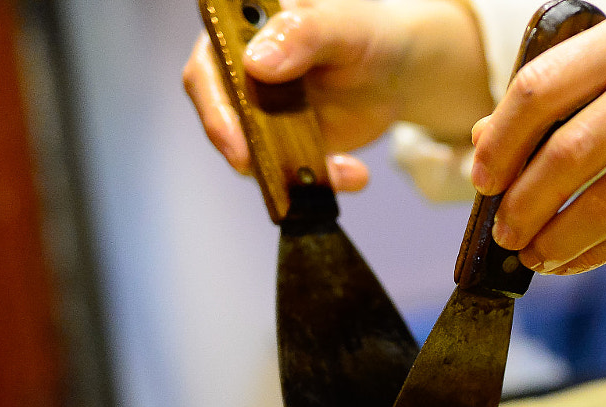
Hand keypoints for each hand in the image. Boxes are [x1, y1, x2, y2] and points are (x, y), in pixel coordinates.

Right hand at [183, 0, 491, 191]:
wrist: (396, 65)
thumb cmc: (365, 32)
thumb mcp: (343, 26)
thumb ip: (304, 34)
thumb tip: (256, 64)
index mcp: (238, 32)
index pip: (209, 68)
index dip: (215, 108)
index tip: (238, 142)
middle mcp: (239, 76)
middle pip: (224, 121)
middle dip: (256, 155)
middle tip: (287, 178)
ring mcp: (260, 115)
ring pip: (257, 157)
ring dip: (294, 176)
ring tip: (346, 172)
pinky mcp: (285, 146)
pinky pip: (290, 175)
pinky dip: (322, 182)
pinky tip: (356, 174)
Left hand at [470, 7, 605, 273]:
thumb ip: (568, 90)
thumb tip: (482, 142)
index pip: (544, 88)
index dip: (501, 140)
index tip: (480, 176)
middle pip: (571, 153)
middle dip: (523, 201)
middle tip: (502, 229)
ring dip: (558, 238)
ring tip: (533, 254)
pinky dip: (598, 253)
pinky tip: (572, 260)